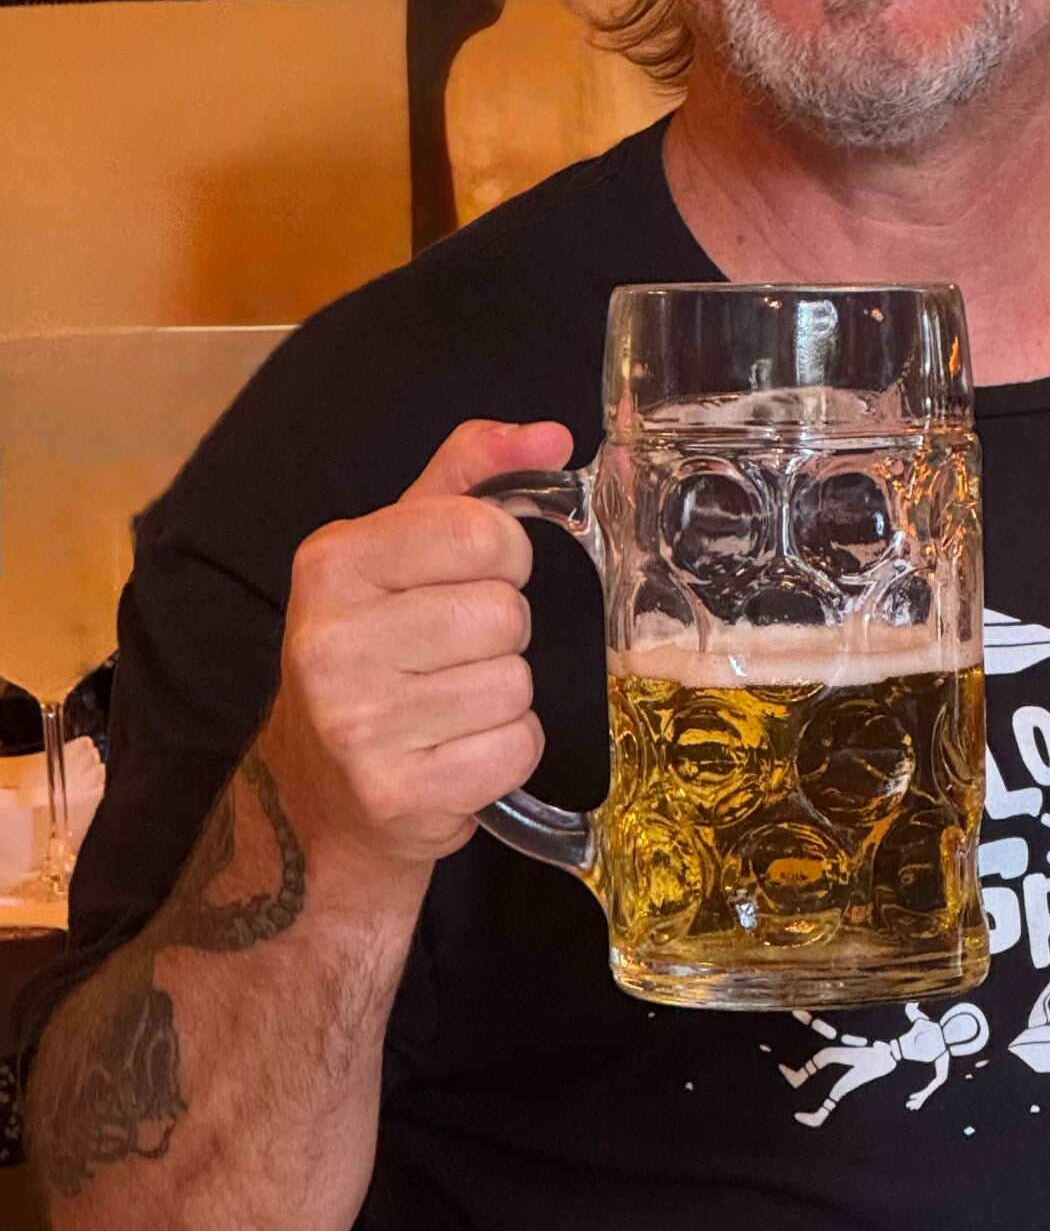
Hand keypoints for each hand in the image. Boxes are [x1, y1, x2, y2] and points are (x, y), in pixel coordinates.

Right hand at [259, 418, 571, 882]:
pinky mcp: (394, 794)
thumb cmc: (377, 647)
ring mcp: (356, 726)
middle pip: (504, 613)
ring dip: (507, 693)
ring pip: (516, 683)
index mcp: (333, 563)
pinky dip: (507, 750)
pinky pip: (516, 747)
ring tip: (454, 701)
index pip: (478, 531)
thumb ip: (475, 475)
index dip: (508, 553)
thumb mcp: (403, 545)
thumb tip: (552, 436)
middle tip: (457, 651)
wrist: (316, 788)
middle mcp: (330, 642)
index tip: (483, 575)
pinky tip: (459, 749)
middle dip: (504, 631)